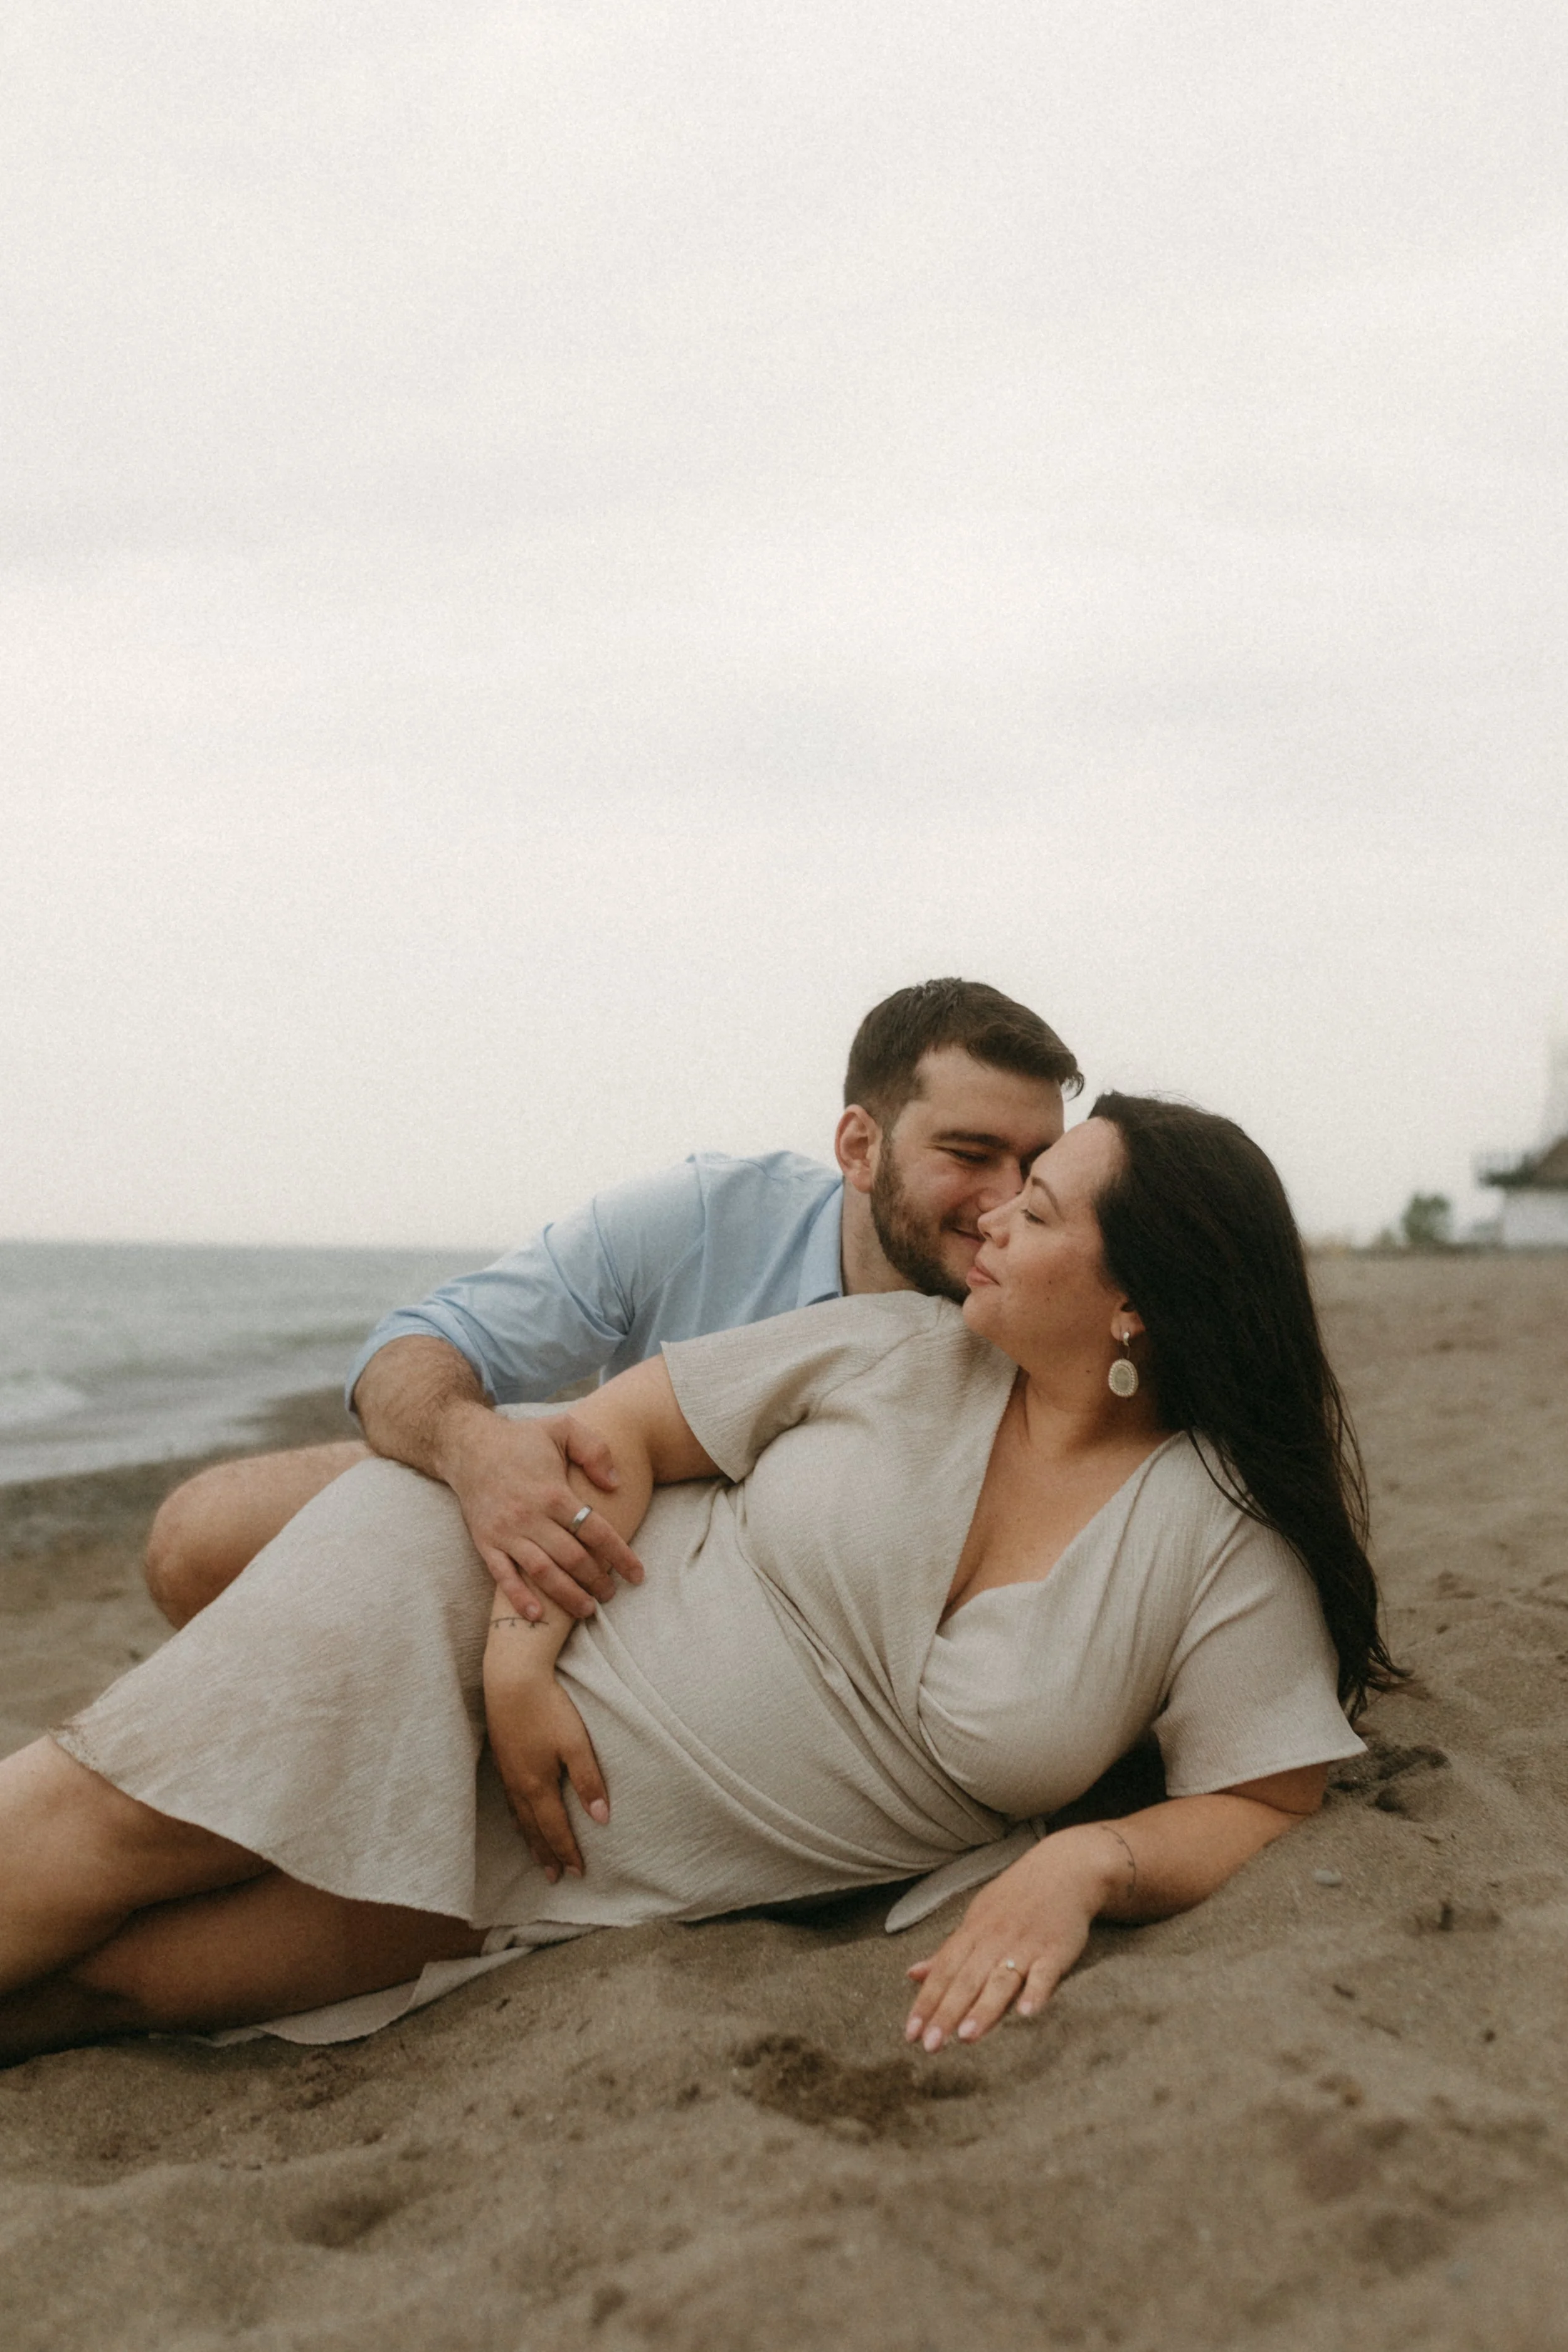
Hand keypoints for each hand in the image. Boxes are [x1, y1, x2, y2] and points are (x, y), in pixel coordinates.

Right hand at [447, 1410, 643, 1621]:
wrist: (468, 1447)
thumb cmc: (522, 1439)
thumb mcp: (563, 1428)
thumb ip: (595, 1450)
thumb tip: (616, 1484)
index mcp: (553, 1492)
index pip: (595, 1531)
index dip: (620, 1555)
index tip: (638, 1574)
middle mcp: (529, 1515)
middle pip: (572, 1558)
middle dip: (597, 1580)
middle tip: (612, 1594)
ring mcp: (505, 1532)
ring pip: (542, 1572)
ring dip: (567, 1595)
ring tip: (587, 1609)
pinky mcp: (485, 1542)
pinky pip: (502, 1576)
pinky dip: (518, 1598)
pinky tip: (537, 1616)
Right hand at [485, 1646, 609, 1880]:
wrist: (511, 1680)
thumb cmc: (548, 1709)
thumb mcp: (576, 1744)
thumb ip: (589, 1781)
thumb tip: (602, 1818)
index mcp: (538, 1785)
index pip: (555, 1828)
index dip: (567, 1852)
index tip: (577, 1873)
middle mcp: (519, 1784)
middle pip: (533, 1829)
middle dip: (545, 1854)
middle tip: (553, 1877)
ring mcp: (507, 1771)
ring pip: (518, 1816)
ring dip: (529, 1839)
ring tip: (536, 1856)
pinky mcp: (501, 1756)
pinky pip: (509, 1799)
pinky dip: (516, 1816)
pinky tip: (518, 1815)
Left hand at [903, 1831, 1119, 2052]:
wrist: (1064, 1869)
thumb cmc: (1015, 1898)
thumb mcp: (976, 1918)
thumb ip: (948, 1951)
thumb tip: (912, 1974)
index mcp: (973, 1933)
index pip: (943, 1971)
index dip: (926, 2002)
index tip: (910, 2034)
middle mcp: (994, 1941)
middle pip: (966, 1980)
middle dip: (947, 2014)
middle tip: (930, 2046)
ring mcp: (1025, 1946)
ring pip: (1000, 1981)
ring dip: (983, 2009)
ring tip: (966, 2037)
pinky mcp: (1055, 1950)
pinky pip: (1044, 1974)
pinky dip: (1036, 1992)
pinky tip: (1026, 2013)